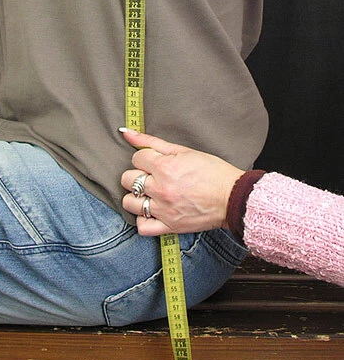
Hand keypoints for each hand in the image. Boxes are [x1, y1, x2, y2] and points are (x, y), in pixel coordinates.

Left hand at [120, 129, 243, 235]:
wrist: (232, 197)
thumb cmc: (212, 171)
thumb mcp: (183, 151)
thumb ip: (152, 142)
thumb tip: (127, 132)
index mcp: (164, 168)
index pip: (136, 158)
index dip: (145, 157)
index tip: (155, 161)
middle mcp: (160, 189)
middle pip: (128, 179)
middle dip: (137, 174)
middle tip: (152, 176)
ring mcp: (163, 210)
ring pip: (129, 203)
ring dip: (136, 196)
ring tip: (149, 193)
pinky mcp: (169, 226)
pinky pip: (142, 227)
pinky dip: (143, 220)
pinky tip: (151, 211)